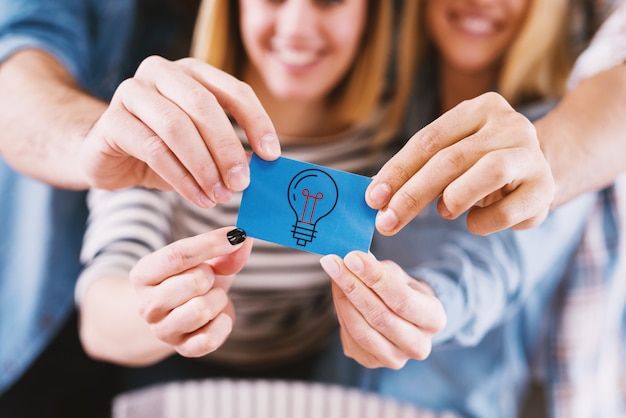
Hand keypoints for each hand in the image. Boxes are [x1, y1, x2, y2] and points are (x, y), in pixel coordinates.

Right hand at [80, 56, 280, 207]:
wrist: (108, 155)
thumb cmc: (163, 149)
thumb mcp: (203, 149)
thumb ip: (232, 152)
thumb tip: (265, 167)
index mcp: (192, 72)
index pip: (233, 90)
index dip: (256, 122)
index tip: (271, 155)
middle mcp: (161, 72)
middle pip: (204, 105)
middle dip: (228, 148)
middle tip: (243, 183)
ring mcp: (132, 92)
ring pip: (177, 127)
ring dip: (204, 167)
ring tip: (220, 196)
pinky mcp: (112, 121)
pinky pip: (153, 149)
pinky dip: (181, 178)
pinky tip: (198, 198)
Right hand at [129, 227, 252, 357]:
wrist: (180, 314)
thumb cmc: (190, 279)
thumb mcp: (204, 261)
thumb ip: (225, 252)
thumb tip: (244, 240)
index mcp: (143, 275)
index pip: (176, 255)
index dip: (210, 244)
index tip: (235, 235)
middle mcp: (147, 305)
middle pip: (195, 282)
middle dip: (212, 276)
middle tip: (208, 278)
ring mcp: (162, 331)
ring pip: (202, 310)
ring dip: (218, 299)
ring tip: (212, 297)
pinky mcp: (182, 349)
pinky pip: (210, 339)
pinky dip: (223, 324)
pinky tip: (218, 316)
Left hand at [320, 251, 445, 368]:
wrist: (402, 319)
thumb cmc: (402, 292)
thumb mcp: (398, 275)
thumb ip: (379, 269)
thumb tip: (354, 258)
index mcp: (434, 320)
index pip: (402, 299)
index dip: (375, 278)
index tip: (352, 258)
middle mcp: (419, 346)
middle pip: (381, 317)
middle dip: (353, 287)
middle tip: (334, 263)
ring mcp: (396, 359)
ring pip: (362, 330)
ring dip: (343, 300)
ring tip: (333, 275)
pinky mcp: (372, 363)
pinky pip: (351, 338)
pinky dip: (341, 313)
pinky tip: (337, 294)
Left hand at [367, 92, 554, 235]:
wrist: (538, 173)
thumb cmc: (480, 165)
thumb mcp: (450, 156)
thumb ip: (417, 169)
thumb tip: (373, 193)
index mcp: (480, 108)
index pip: (429, 139)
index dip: (397, 171)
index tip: (372, 198)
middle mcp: (510, 124)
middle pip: (451, 159)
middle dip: (412, 194)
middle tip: (386, 222)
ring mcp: (532, 155)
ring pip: (488, 173)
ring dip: (454, 198)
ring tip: (444, 212)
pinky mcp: (544, 188)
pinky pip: (507, 211)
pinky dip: (482, 222)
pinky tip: (472, 223)